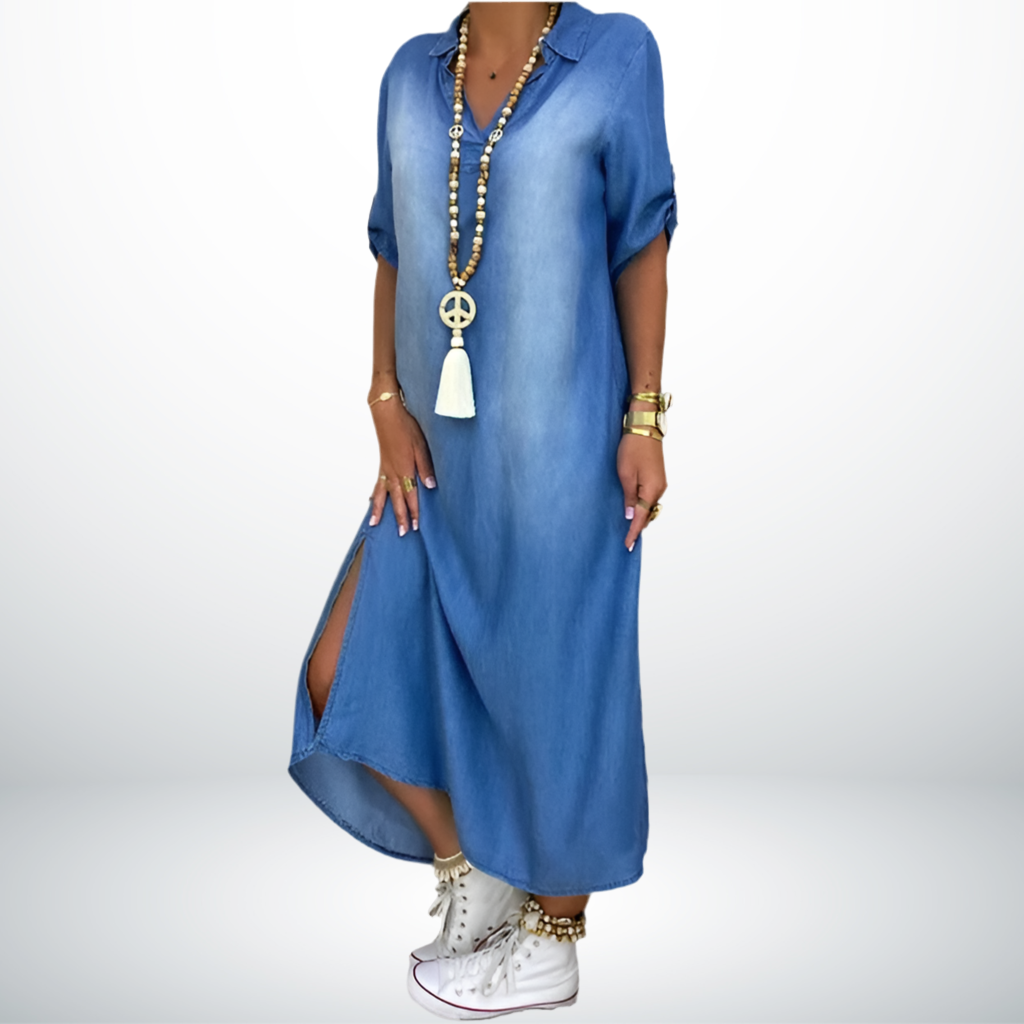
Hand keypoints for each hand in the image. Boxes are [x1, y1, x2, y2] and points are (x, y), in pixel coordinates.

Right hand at [368, 391, 436, 535]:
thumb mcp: (421, 445)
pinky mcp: (382, 464)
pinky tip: (371, 502)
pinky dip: (374, 496)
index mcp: (404, 469)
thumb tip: (430, 486)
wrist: (386, 413)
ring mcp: (385, 469)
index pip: (411, 496)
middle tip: (402, 533)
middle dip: (399, 517)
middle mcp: (393, 472)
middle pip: (396, 500)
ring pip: (382, 495)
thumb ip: (426, 467)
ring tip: (375, 525)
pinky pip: (377, 485)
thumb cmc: (406, 426)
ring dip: (380, 511)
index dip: (414, 512)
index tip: (417, 526)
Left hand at [617, 432, 666, 550]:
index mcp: (651, 490)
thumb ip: (628, 497)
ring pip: (649, 506)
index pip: (641, 518)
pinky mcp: (657, 477)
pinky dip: (643, 506)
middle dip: (638, 527)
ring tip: (628, 527)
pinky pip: (650, 497)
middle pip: (648, 514)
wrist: (645, 427)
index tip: (628, 545)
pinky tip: (633, 508)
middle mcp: (659, 489)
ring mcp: (660, 483)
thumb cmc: (633, 448)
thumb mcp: (625, 474)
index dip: (633, 532)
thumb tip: (630, 515)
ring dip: (640, 516)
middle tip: (626, 540)